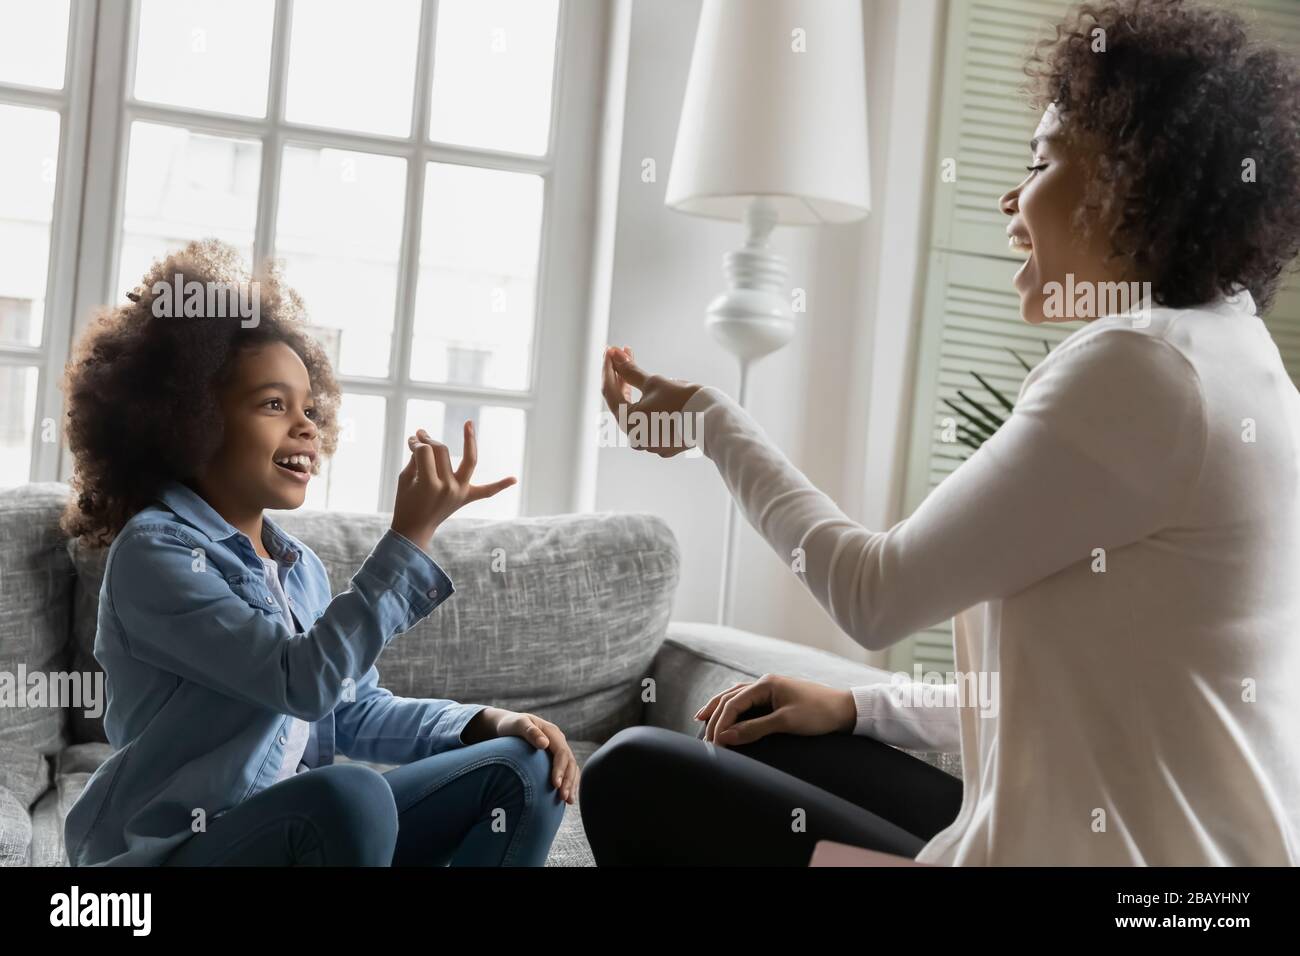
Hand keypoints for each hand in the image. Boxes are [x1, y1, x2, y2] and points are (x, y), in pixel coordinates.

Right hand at [390, 421, 516, 549]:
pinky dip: (500, 485)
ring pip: (468, 460)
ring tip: (469, 423)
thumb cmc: (406, 501)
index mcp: (429, 484)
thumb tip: (422, 439)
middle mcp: (448, 487)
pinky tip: (514, 479)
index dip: (416, 443)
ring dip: (470, 442)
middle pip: (442, 452)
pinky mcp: (467, 498)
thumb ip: (415, 458)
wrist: (415, 528)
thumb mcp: (406, 478)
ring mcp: (461, 493)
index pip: (425, 452)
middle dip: (429, 441)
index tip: (410, 441)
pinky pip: (487, 491)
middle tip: (419, 437)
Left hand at [493, 711, 579, 804]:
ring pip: (571, 768)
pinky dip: (568, 783)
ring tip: (568, 801)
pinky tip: (565, 797)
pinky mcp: (555, 758)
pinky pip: (566, 771)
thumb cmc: (511, 725)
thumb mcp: (518, 724)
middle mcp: (559, 741)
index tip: (555, 785)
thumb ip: (530, 732)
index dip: (560, 769)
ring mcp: (558, 750)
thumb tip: (544, 743)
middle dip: (568, 780)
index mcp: (552, 733)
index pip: (562, 752)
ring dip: (571, 784)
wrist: (509, 725)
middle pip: (570, 762)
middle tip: (564, 798)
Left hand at [601, 345, 702, 456]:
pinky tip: (655, 393)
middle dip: (622, 377)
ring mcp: (650, 444)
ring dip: (635, 391)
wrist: (711, 419)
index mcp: (628, 423)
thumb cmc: (682, 400)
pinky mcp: (664, 445)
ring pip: (637, 413)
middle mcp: (635, 438)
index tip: (610, 350)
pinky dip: (650, 407)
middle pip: (622, 402)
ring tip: (638, 370)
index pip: (609, 390)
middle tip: (624, 354)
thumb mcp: (653, 382)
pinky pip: (651, 423)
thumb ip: (630, 371)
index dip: (608, 367)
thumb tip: (615, 355)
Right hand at [694, 674, 856, 745]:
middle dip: (714, 716)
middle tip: (704, 737)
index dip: (720, 723)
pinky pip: (747, 702)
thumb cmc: (818, 714)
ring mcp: (770, 689)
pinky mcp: (776, 698)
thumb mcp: (785, 723)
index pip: (733, 703)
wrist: (845, 709)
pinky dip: (733, 708)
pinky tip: (727, 713)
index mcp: (766, 684)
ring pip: (736, 697)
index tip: (713, 743)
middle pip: (729, 697)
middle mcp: (765, 683)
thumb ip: (754, 729)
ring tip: (701, 718)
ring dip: (719, 709)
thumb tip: (725, 737)